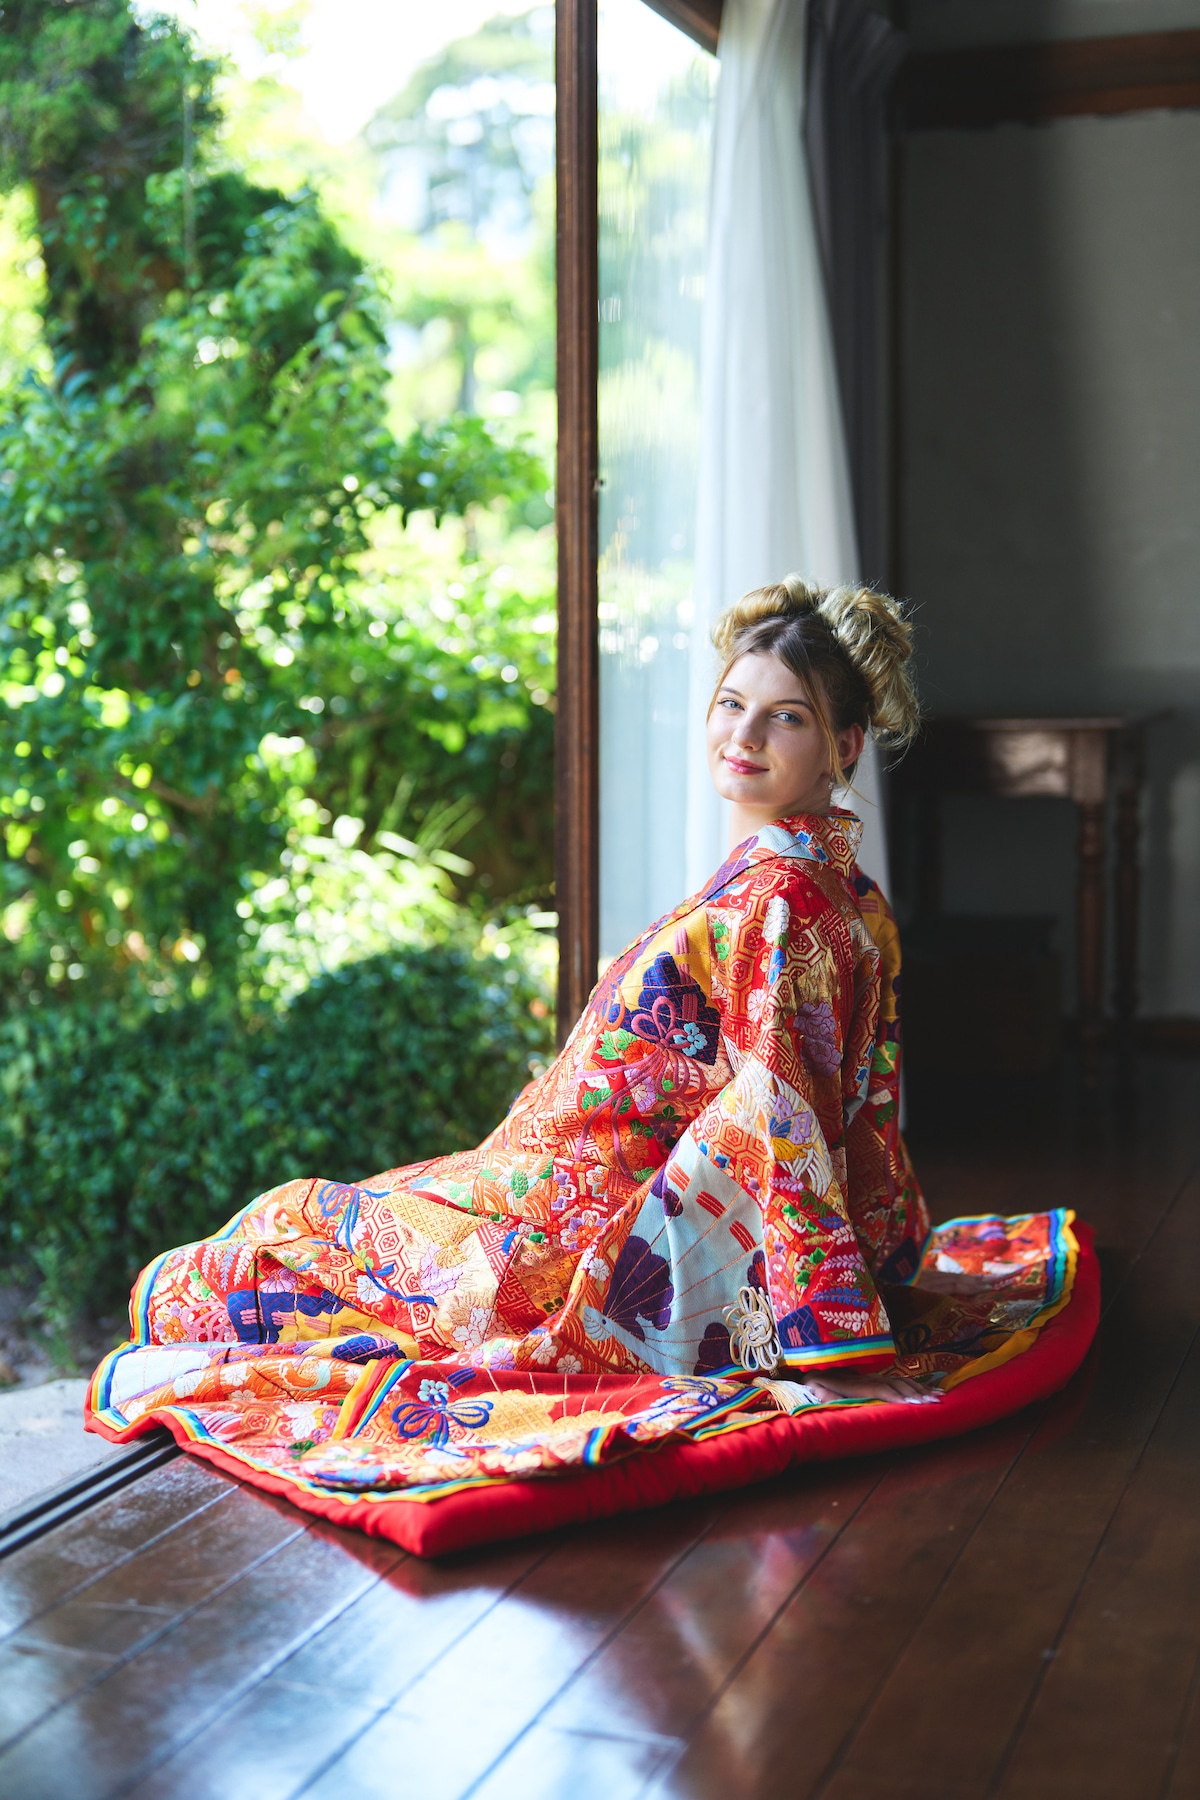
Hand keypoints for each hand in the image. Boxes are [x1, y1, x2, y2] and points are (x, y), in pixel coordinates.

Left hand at [799, 1369, 940, 1405]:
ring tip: (939, 1398)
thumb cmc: (813, 1380)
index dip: (897, 1396)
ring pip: (901, 1381)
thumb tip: (823, 1393)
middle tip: (935, 1403)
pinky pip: (900, 1381)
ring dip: (921, 1389)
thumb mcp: (812, 1385)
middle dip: (916, 1394)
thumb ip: (820, 1392)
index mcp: (853, 1382)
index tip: (915, 1404)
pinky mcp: (876, 1378)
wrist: (814, 1365)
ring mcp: (873, 1376)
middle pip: (896, 1384)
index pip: (879, 1389)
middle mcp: (867, 1377)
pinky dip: (918, 1385)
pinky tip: (932, 1390)